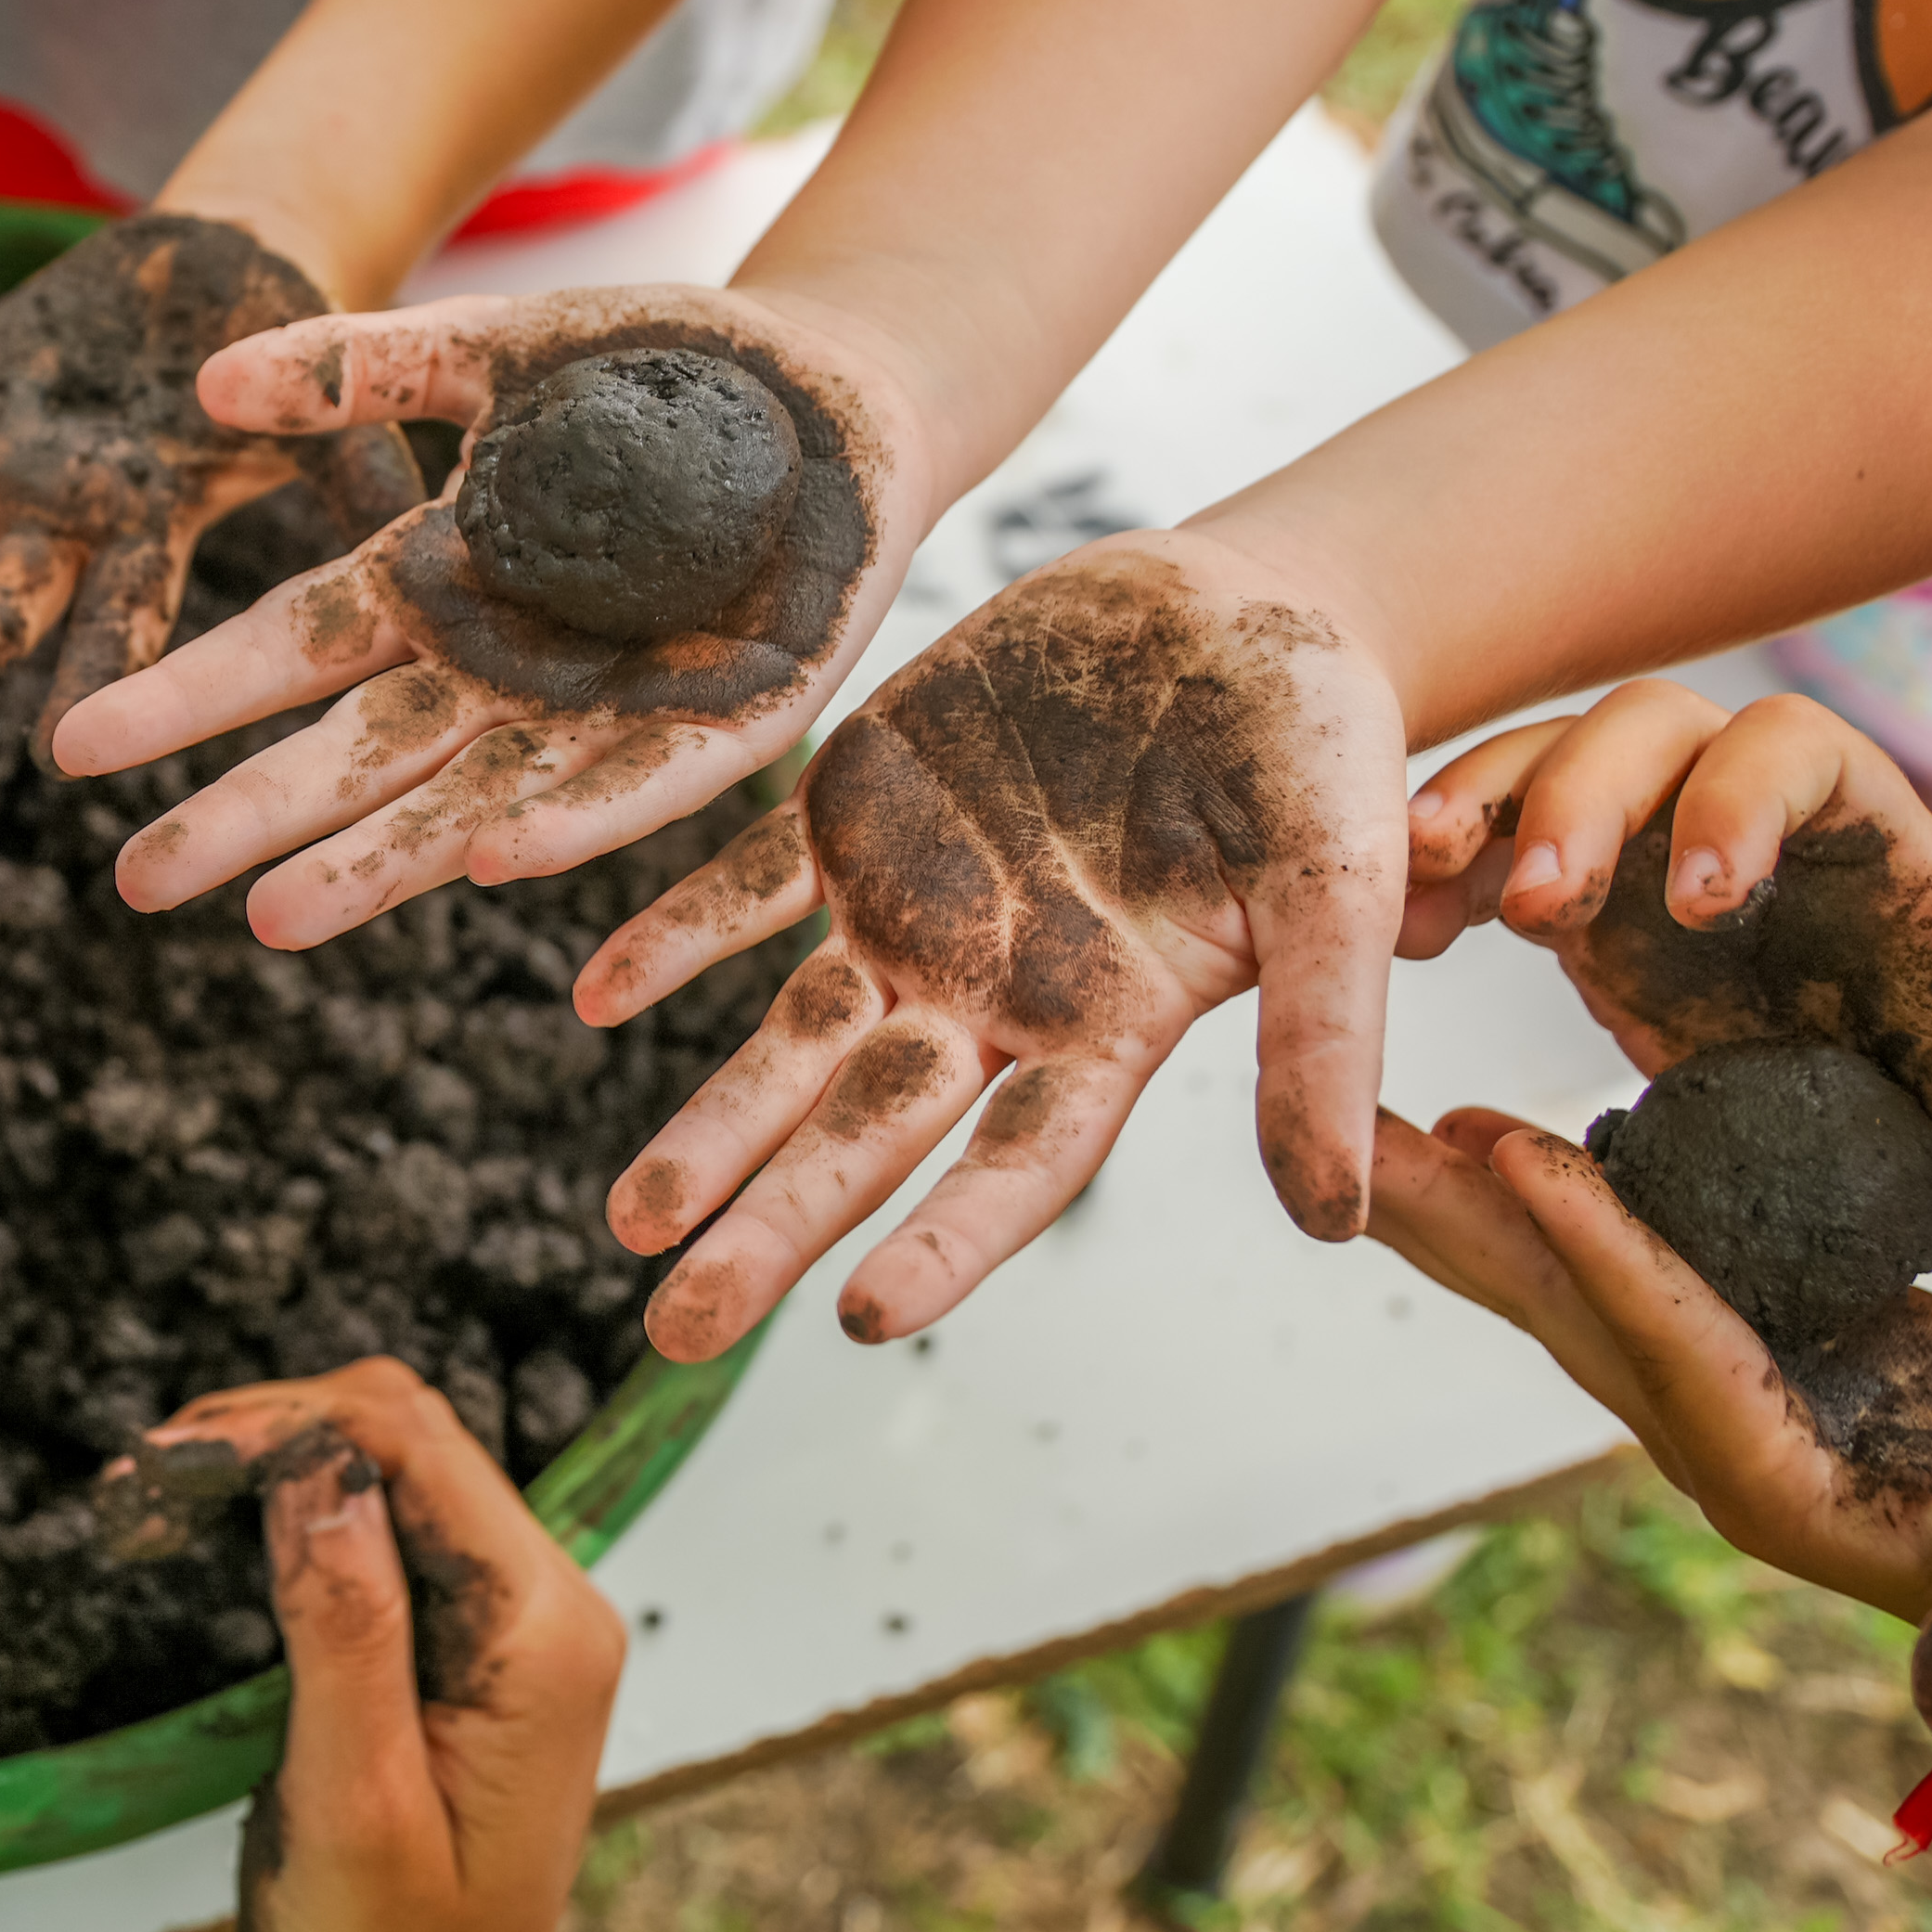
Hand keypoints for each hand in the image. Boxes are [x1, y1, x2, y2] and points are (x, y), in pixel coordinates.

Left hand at [0, 215, 425, 755]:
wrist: (217, 270)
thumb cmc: (291, 343)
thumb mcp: (336, 410)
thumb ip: (359, 473)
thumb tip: (443, 540)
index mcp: (157, 534)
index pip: (124, 622)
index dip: (94, 681)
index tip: (55, 750)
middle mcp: (71, 529)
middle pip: (6, 607)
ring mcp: (7, 482)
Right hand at [50, 284, 900, 948]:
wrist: (839, 387)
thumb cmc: (658, 372)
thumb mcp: (494, 348)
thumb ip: (363, 365)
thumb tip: (205, 382)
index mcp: (439, 586)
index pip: (290, 649)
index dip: (187, 699)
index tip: (74, 745)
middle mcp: (504, 671)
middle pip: (354, 755)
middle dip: (250, 818)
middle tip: (137, 884)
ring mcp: (607, 710)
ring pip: (470, 803)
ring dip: (378, 864)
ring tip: (275, 921)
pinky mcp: (722, 726)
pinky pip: (636, 790)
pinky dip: (568, 823)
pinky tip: (495, 859)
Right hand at [125, 1359, 619, 1931]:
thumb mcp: (352, 1804)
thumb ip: (344, 1627)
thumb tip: (313, 1463)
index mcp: (542, 1635)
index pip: (415, 1447)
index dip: (282, 1424)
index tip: (160, 1461)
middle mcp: (548, 1610)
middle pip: (409, 1439)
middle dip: (272, 1429)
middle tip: (140, 1477)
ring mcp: (513, 1629)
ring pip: (394, 1473)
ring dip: (277, 1462)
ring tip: (157, 1492)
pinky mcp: (469, 1654)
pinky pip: (390, 1536)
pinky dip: (298, 1514)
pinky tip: (220, 1524)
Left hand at [580, 531, 1409, 1358]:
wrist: (1235, 602)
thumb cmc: (1313, 741)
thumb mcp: (1336, 883)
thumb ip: (1321, 1038)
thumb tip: (1334, 1218)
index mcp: (1107, 1027)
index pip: (1015, 1165)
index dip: (945, 1240)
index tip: (862, 1316)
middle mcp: (993, 994)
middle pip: (869, 1134)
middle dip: (774, 1228)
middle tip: (677, 1328)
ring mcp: (914, 909)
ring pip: (790, 1040)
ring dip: (709, 1128)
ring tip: (630, 1223)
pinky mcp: (856, 810)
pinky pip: (746, 885)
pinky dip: (673, 936)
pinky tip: (596, 993)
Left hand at [1372, 1106, 1931, 1766]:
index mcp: (1777, 1485)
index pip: (1665, 1345)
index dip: (1593, 1247)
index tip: (1503, 1150)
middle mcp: (1720, 1442)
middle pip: (1566, 1312)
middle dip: (1459, 1221)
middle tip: (1340, 1131)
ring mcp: (1733, 1394)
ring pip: (1582, 1281)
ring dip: (1484, 1203)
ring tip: (1390, 1115)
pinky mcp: (1770, 1350)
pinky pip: (1648, 1260)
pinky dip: (1582, 1198)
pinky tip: (1514, 1141)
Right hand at [1401, 684, 1931, 1241]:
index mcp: (1856, 822)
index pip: (1780, 746)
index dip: (1729, 802)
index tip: (1704, 907)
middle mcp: (1740, 814)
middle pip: (1638, 732)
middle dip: (1572, 800)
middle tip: (1526, 910)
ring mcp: (1650, 861)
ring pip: (1546, 778)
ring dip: (1479, 819)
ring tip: (1419, 902)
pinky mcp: (1589, 925)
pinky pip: (1494, 869)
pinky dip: (1437, 886)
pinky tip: (1392, 939)